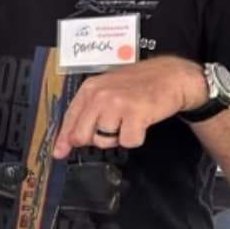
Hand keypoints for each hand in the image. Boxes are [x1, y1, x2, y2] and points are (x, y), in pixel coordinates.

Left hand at [53, 56, 206, 157]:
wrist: (170, 76)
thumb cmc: (138, 85)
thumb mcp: (108, 89)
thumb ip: (89, 110)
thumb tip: (71, 140)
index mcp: (89, 89)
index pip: (70, 118)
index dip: (63, 138)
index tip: (59, 153)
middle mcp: (99, 95)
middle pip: (82, 135)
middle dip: (95, 139)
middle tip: (113, 127)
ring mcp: (117, 104)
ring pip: (105, 140)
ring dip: (118, 137)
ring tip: (130, 120)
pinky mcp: (135, 114)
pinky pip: (128, 142)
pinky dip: (136, 138)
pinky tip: (141, 123)